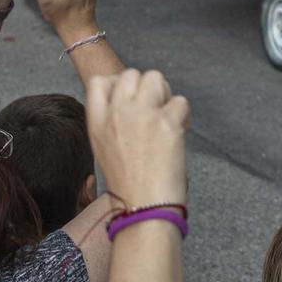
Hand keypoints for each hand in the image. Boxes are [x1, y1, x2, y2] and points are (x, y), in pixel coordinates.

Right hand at [86, 69, 189, 210]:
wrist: (143, 208)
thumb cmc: (128, 185)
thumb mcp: (105, 149)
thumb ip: (112, 122)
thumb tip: (133, 101)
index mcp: (96, 122)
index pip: (99, 81)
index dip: (118, 84)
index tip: (131, 101)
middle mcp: (116, 113)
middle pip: (131, 74)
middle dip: (146, 88)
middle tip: (155, 111)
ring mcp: (141, 115)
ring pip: (156, 77)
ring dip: (166, 95)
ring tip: (167, 119)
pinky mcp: (166, 122)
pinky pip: (181, 101)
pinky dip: (184, 116)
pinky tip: (179, 134)